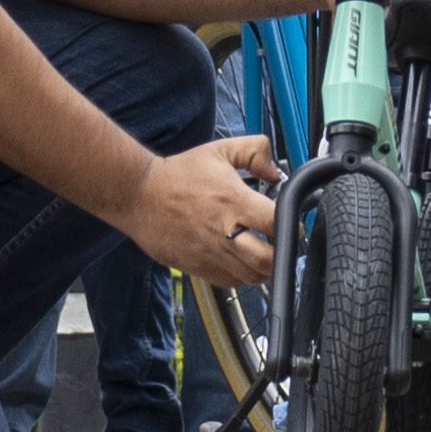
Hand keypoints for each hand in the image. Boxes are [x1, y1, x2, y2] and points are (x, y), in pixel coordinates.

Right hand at [125, 134, 283, 288]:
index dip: (290, 225)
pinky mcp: (197, 267)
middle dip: (281, 255)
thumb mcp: (220, 149)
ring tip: (262, 253)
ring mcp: (209, 254)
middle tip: (280, 244)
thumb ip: (255, 151)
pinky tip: (239, 259)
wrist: (140, 195)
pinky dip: (240, 275)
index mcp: (232, 201)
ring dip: (263, 268)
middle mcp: (223, 232)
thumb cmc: (179, 174)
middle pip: (266, 261)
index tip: (290, 221)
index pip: (275, 223)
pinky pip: (229, 282)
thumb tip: (274, 171)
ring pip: (251, 277)